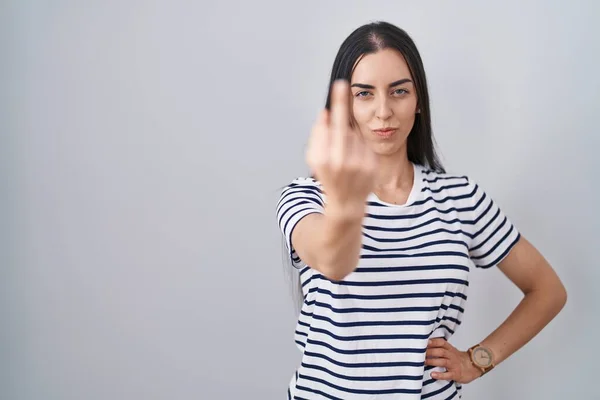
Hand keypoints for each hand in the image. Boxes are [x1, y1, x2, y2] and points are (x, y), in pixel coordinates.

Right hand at [305, 80, 376, 218]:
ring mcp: (359, 165)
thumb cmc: (329, 178)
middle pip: (343, 125)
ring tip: (343, 153)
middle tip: (342, 84)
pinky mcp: (372, 166)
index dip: (335, 107)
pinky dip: (359, 146)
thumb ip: (317, 137)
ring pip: (354, 136)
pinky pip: (364, 145)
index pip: (329, 126)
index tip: (339, 86)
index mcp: (324, 160)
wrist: (346, 203)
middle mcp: (342, 162)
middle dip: (342, 104)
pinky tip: (354, 157)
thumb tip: (324, 114)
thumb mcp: (315, 160)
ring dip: (348, 137)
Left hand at [426, 338, 482, 383]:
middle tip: (420, 353)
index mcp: (450, 349)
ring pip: (443, 362)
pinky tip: (433, 374)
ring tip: (423, 362)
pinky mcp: (456, 374)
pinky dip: (440, 375)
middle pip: (441, 351)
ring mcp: (454, 365)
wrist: (473, 367)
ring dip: (432, 361)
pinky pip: (447, 374)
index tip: (425, 341)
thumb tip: (425, 344)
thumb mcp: (451, 350)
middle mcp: (452, 356)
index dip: (433, 341)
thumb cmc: (458, 359)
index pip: (442, 342)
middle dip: (430, 352)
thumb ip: (440, 347)